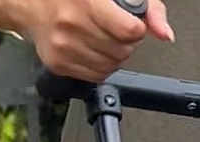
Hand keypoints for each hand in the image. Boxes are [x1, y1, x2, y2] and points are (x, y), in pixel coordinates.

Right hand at [4, 0, 172, 80]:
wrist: (34, 3)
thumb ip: (149, 7)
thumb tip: (164, 34)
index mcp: (89, 2)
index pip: (130, 30)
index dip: (137, 29)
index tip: (132, 23)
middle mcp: (73, 25)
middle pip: (122, 50)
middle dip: (127, 43)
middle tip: (118, 31)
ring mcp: (64, 47)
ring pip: (110, 66)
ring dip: (115, 56)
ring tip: (106, 40)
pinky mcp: (58, 63)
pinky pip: (94, 76)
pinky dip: (102, 67)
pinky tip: (96, 51)